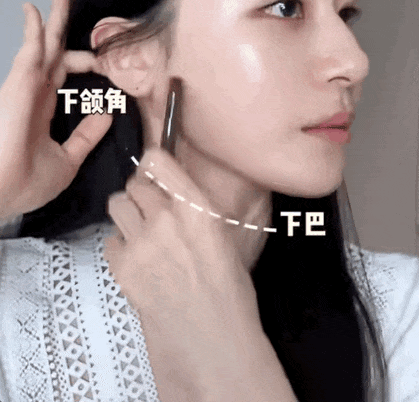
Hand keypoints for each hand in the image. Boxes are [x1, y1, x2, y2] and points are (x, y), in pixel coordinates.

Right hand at [0, 0, 111, 219]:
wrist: (4, 194)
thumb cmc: (30, 181)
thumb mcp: (69, 158)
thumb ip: (87, 134)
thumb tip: (108, 112)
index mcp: (45, 107)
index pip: (65, 72)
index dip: (85, 61)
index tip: (105, 59)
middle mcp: (35, 90)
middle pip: (54, 49)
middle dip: (64, 23)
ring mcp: (25, 85)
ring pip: (44, 42)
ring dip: (54, 14)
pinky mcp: (18, 84)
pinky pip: (30, 50)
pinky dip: (35, 30)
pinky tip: (37, 9)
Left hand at [104, 147, 279, 400]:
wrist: (213, 337)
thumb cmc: (228, 288)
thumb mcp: (220, 235)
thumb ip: (192, 207)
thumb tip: (171, 189)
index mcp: (197, 207)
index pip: (156, 161)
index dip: (152, 165)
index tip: (154, 173)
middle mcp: (166, 218)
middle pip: (133, 184)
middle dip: (140, 195)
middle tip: (151, 213)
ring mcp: (142, 243)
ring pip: (116, 206)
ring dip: (127, 215)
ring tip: (142, 234)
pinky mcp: (122, 267)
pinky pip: (111, 240)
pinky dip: (121, 247)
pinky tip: (139, 261)